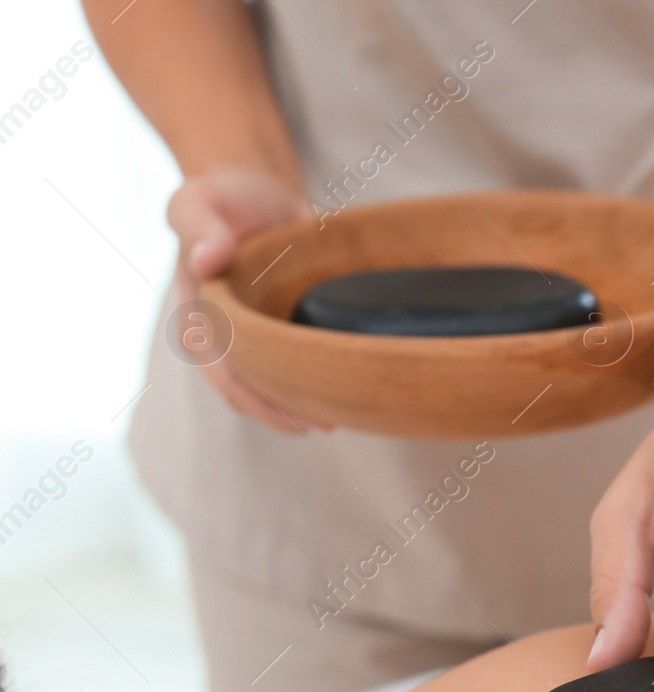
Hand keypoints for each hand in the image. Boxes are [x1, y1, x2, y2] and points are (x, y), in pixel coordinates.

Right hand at [168, 168, 327, 431]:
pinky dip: (310, 380)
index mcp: (200, 315)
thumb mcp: (200, 200)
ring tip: (338, 418)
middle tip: (326, 424)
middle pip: (247, 390)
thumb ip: (199, 227)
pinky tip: (341, 391)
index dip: (255, 398)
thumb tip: (207, 261)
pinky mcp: (278, 329)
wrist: (254, 192)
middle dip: (282, 413)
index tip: (293, 415)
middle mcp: (223, 334)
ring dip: (298, 404)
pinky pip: (291, 364)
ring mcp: (251, 335)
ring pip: (270, 384)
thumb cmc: (223, 197)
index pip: (222, 371)